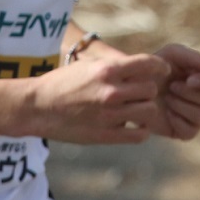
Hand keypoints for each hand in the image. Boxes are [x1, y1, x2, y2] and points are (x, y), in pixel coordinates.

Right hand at [28, 52, 171, 143]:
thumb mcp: (88, 65)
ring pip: (149, 111)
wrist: (38, 107)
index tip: (161, 71)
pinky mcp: (106, 135)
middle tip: (140, 93)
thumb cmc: (62, 83)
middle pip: (150, 89)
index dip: (159, 67)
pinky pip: (140, 134)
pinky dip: (141, 130)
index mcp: (107, 70)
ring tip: (137, 109)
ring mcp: (110, 115)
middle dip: (148, 90)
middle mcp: (111, 92)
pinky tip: (133, 125)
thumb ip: (114, 66)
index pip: (148, 64)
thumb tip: (141, 67)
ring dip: (146, 109)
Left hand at [151, 43, 199, 140]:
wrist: (131, 89)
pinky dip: (177, 120)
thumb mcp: (170, 54)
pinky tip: (166, 112)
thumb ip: (192, 57)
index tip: (190, 79)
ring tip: (166, 97)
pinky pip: (191, 131)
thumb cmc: (153, 69)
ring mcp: (196, 116)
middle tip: (172, 87)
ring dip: (182, 104)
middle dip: (191, 93)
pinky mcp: (184, 131)